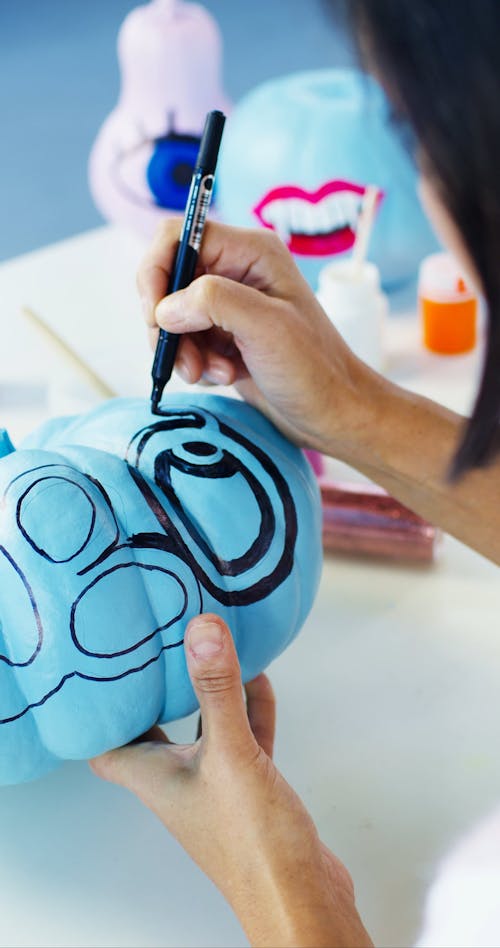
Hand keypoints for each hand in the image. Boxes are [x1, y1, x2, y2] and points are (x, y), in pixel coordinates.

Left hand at [90, 614, 371, 947]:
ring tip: (210, 649)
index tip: (105, 664)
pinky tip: (262, 680)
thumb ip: (216, 690)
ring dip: (207, 692)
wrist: (301, 897)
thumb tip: (200, 630)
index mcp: (154, 778)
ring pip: (204, 728)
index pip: (107, 744)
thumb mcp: (231, 753)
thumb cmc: (252, 844)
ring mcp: (216, 786)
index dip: (100, 709)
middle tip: (158, 646)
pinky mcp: (251, 789)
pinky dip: (251, 708)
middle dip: (155, 689)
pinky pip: (245, 737)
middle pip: (154, 729)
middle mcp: (178, 781)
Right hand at [137, 219, 377, 461]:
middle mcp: (238, 271)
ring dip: (182, 350)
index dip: (156, 272)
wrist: (334, 414)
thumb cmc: (314, 369)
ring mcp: (230, 305)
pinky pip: (185, 342)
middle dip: (168, 324)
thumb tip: (165, 309)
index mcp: (251, 251)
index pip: (177, 237)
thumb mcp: (266, 328)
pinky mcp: (225, 336)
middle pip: (168, 279)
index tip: (156, 316)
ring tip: (215, 374)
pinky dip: (193, 363)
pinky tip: (223, 376)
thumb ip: (213, 302)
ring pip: (173, 316)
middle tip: (185, 360)